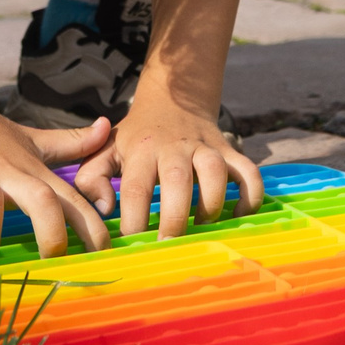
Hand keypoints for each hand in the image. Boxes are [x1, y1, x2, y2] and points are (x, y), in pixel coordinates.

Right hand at [0, 107, 112, 277]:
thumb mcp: (35, 140)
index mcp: (33, 172)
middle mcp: (9, 175)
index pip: (69, 198)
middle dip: (52, 230)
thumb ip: (71, 142)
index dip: (90, 224)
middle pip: (39, 199)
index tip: (105, 254)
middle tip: (55, 262)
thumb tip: (107, 127)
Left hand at [75, 92, 260, 238]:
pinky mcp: (229, 151)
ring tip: (202, 225)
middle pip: (178, 180)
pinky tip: (238, 215)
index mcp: (142, 150)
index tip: (132, 245)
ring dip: (212, 202)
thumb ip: (94, 177)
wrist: (174, 99)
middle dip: (174, 217)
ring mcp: (206, 147)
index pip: (136, 187)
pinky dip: (250, 195)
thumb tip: (104, 207)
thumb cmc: (136, 136)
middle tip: (169, 245)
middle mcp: (175, 147)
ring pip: (215, 171)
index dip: (134, 219)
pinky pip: (249, 171)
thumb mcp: (106, 149)